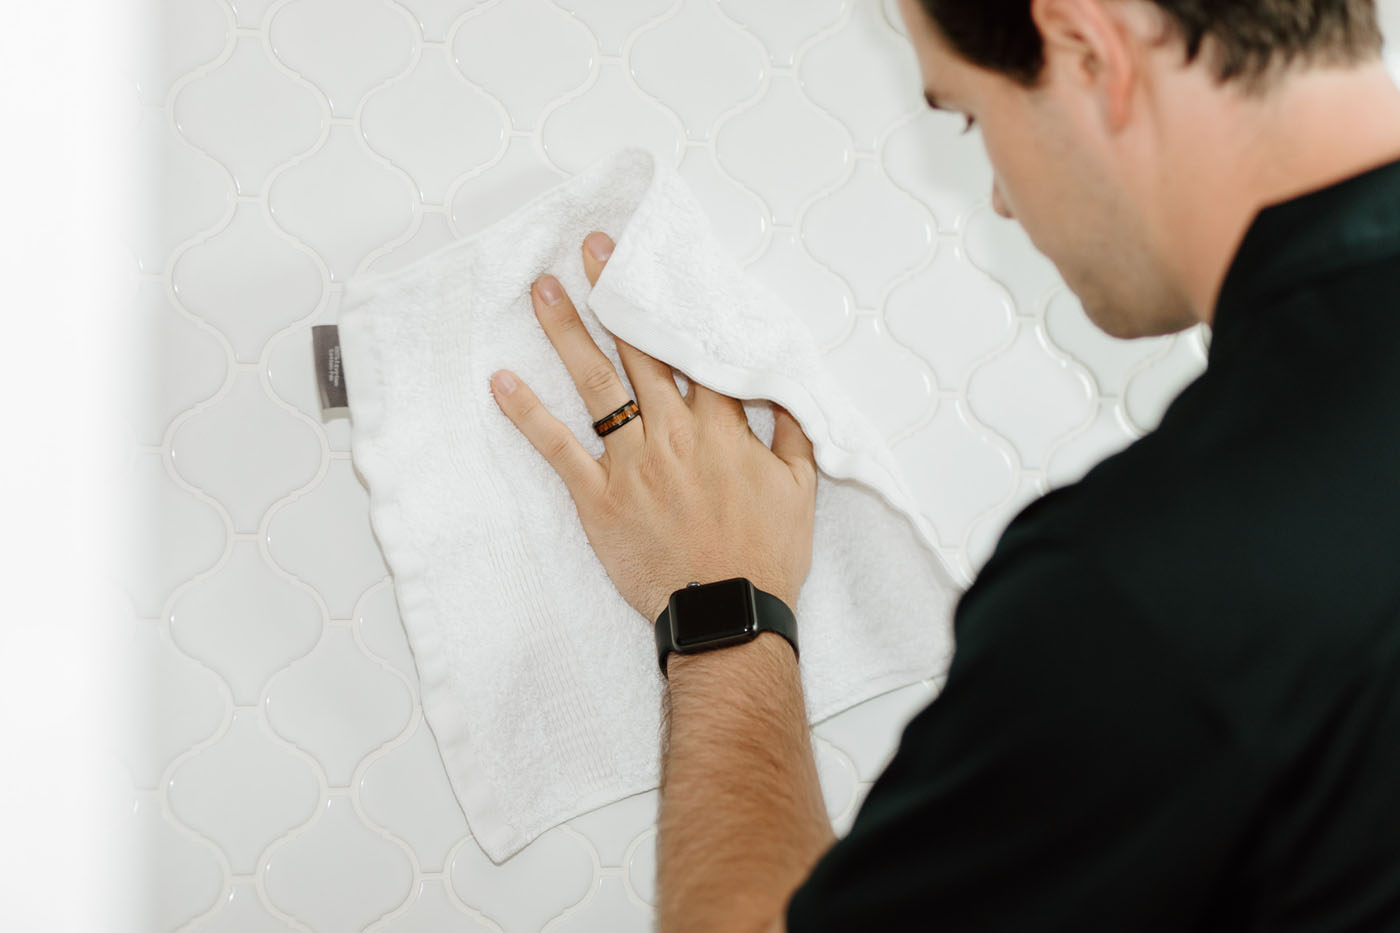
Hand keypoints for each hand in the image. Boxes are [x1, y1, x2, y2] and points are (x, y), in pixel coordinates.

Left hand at [489, 231, 817, 624]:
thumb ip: (793, 435)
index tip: (658, 265)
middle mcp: (674, 433)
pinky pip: (557, 448)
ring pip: (596, 386)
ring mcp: (632, 463)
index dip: (676, 305)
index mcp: (722, 428)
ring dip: (567, 334)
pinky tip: (501, 380)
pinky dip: (527, 414)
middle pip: (640, 351)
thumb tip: (787, 394)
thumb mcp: (799, 490)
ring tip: (544, 290)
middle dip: (616, 295)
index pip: (696, 351)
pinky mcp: (598, 498)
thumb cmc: (765, 556)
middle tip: (594, 249)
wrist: (726, 614)